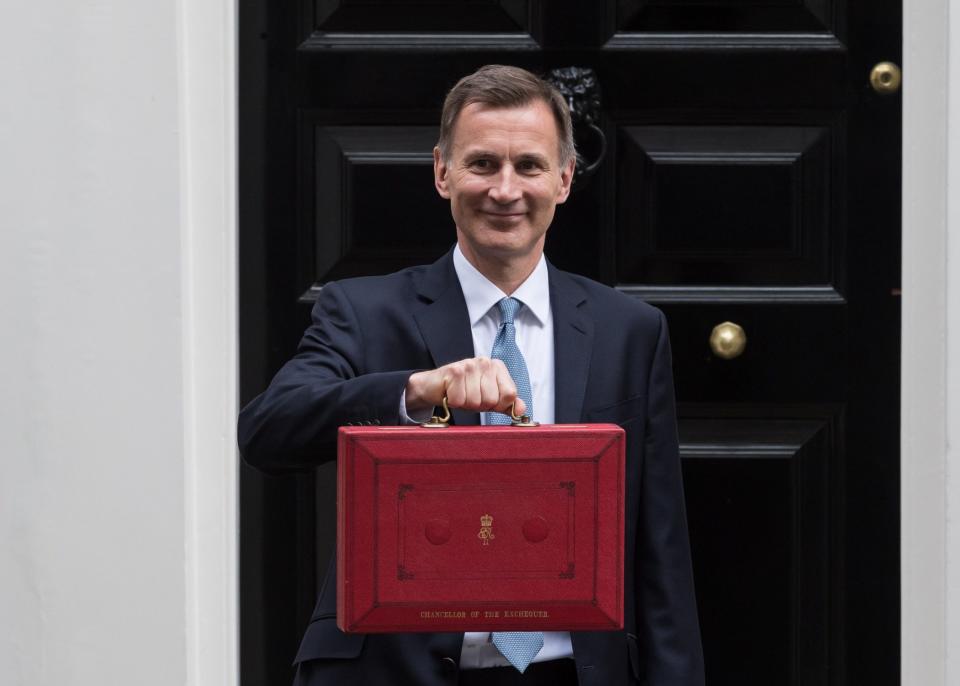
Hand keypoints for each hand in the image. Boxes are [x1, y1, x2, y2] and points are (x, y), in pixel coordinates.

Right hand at [405, 357, 525, 417]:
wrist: (434, 386)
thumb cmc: (463, 392)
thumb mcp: (488, 398)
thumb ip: (506, 404)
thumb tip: (522, 409)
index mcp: (498, 367)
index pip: (510, 394)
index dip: (497, 404)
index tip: (485, 399)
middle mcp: (485, 362)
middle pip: (492, 400)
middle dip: (479, 405)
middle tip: (469, 396)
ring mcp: (470, 365)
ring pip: (476, 402)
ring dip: (465, 404)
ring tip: (460, 394)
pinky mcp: (454, 371)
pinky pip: (460, 401)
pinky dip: (453, 402)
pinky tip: (450, 393)